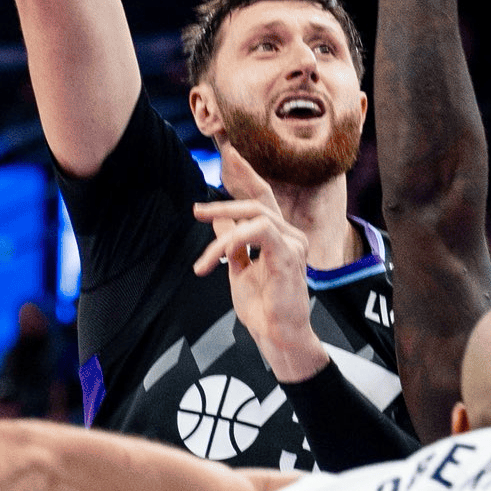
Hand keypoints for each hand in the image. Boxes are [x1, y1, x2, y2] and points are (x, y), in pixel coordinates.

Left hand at [192, 144, 326, 381]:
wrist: (277, 337)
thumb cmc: (263, 308)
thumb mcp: (239, 269)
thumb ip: (232, 243)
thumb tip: (218, 219)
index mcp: (280, 237)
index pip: (263, 197)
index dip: (246, 174)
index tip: (229, 154)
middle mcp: (291, 235)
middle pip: (258, 201)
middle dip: (224, 201)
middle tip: (196, 212)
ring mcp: (294, 244)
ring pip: (256, 214)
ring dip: (223, 232)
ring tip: (204, 261)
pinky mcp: (289, 255)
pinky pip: (258, 232)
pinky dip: (233, 241)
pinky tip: (218, 259)